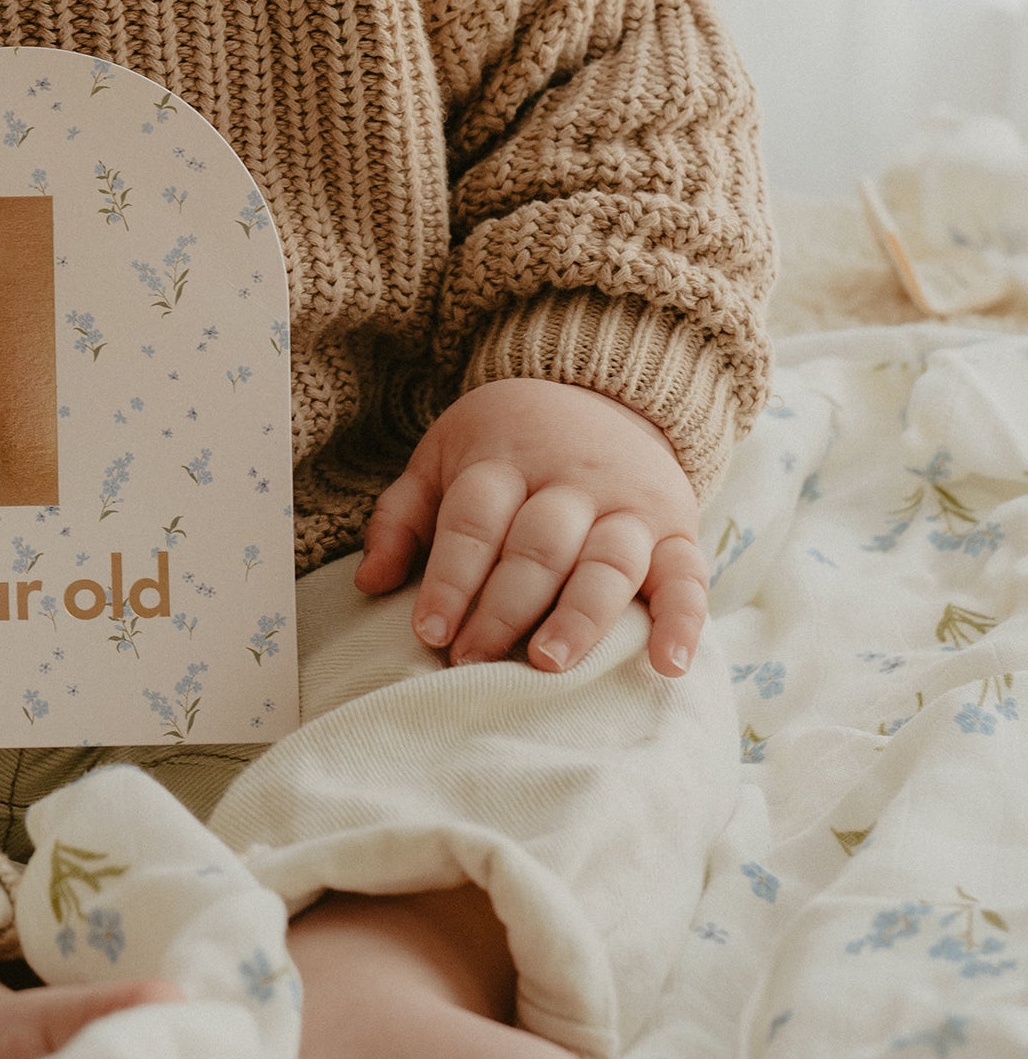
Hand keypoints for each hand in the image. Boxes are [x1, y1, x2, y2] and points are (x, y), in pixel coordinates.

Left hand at [355, 378, 705, 677]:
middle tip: (473, 661)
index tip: (429, 632)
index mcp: (503, 458)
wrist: (601, 392)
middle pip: (538, 546)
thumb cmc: (505, 445)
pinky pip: (688, 577)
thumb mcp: (444, 457)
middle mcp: (569, 481)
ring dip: (579, 617)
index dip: (451, 578)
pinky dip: (684, 623)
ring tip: (548, 663)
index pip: (474, 520)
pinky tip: (669, 666)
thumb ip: (403, 516)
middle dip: (503, 609)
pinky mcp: (677, 530)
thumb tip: (370, 584)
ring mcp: (628, 505)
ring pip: (607, 563)